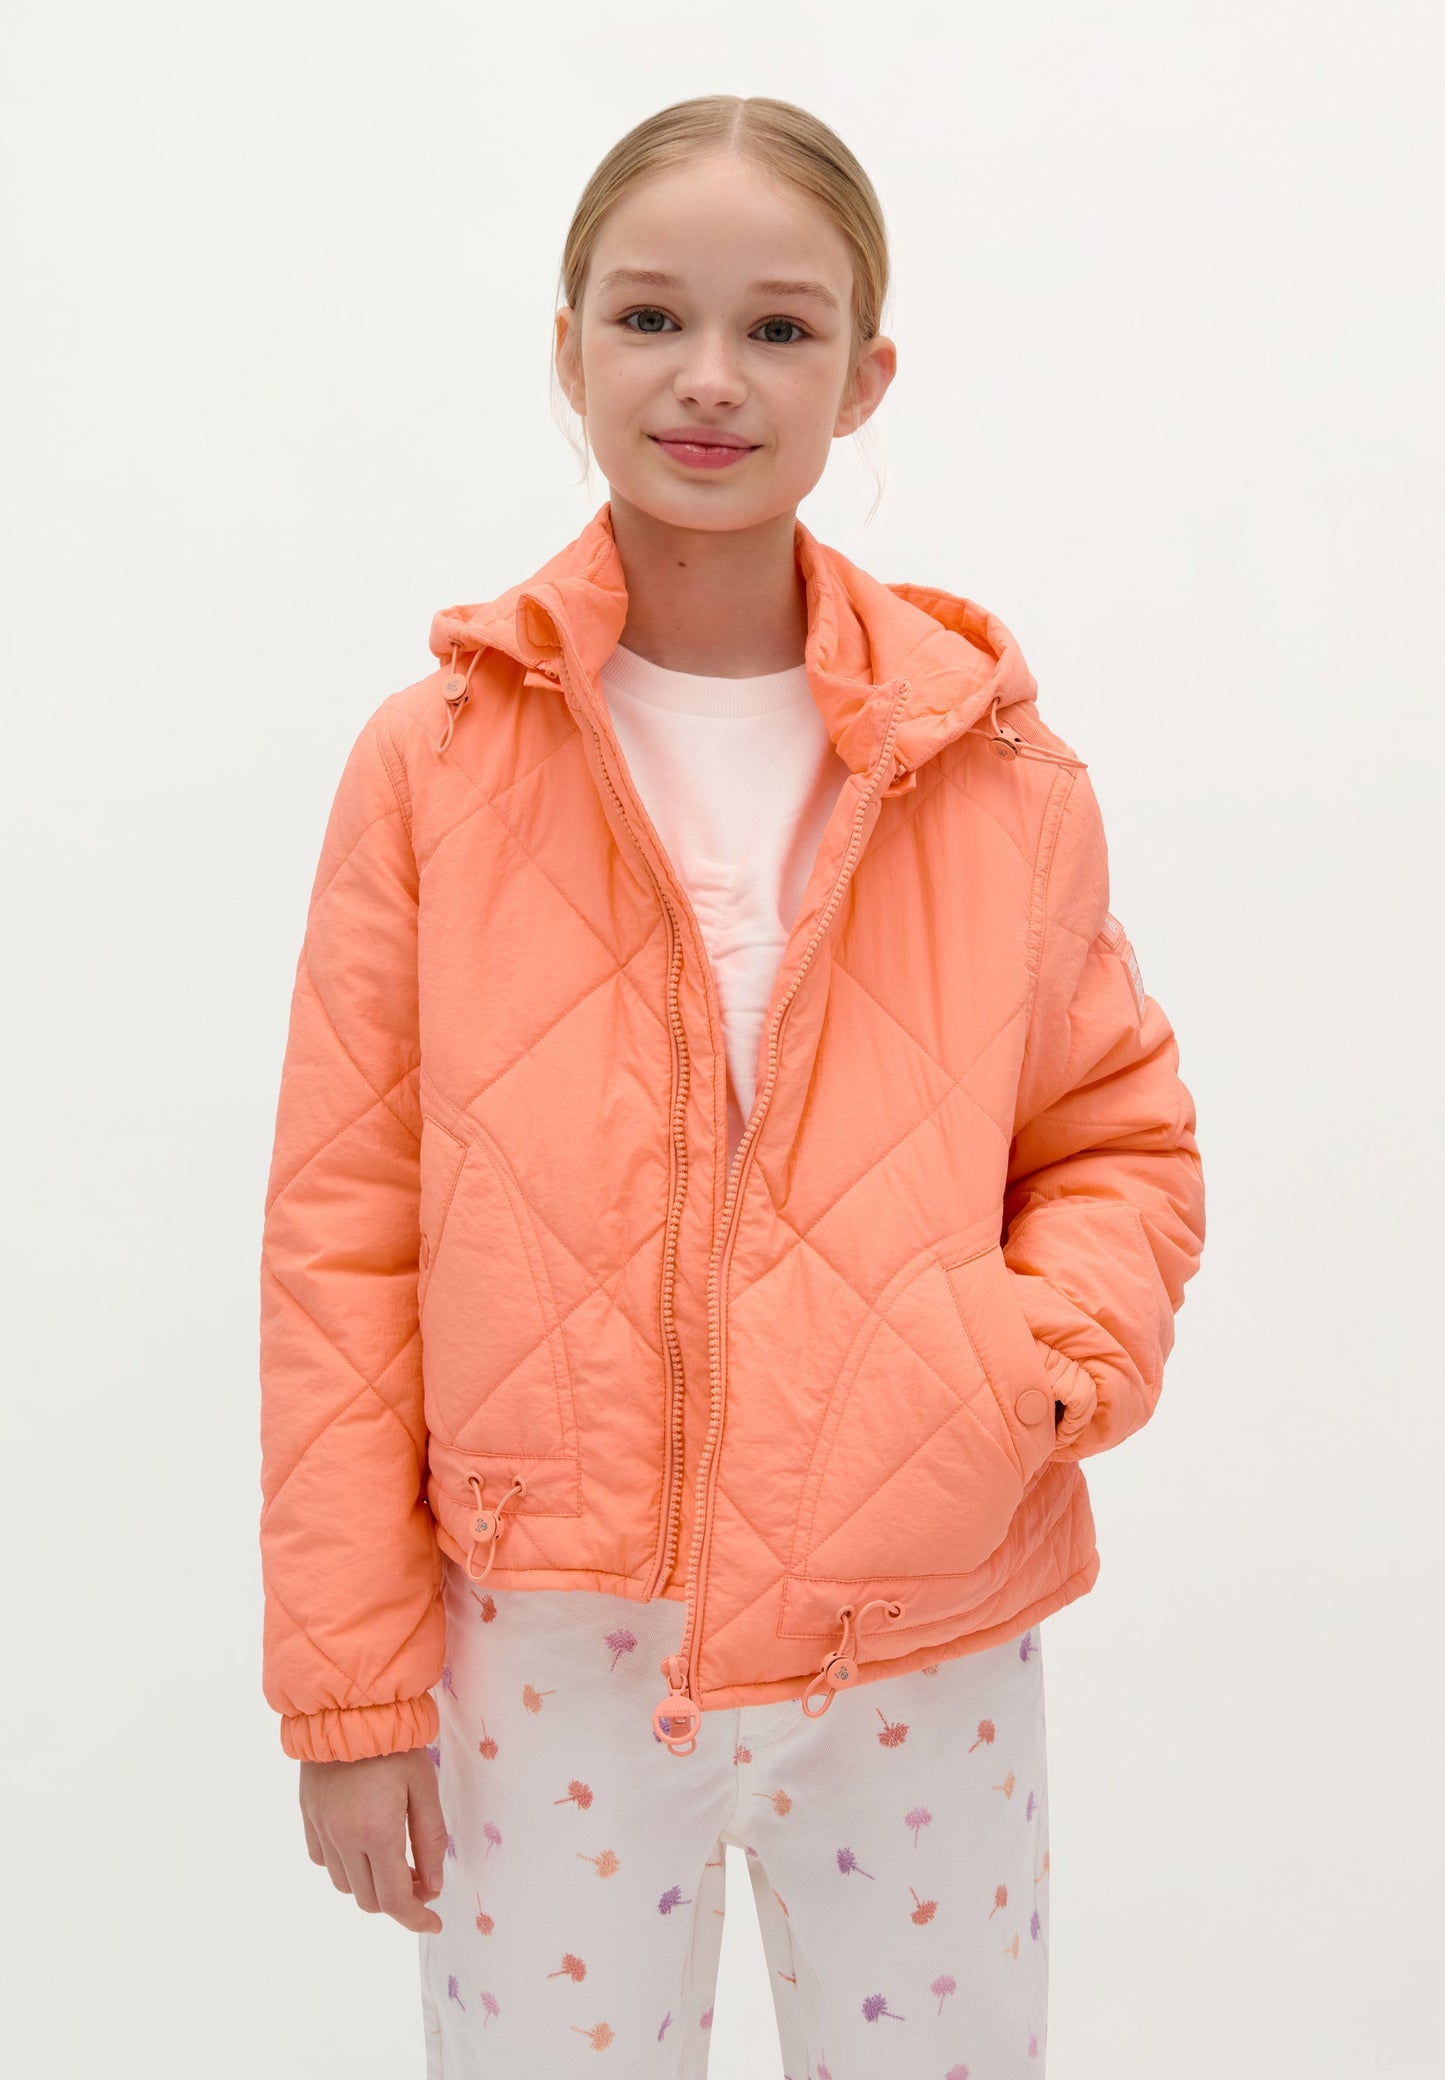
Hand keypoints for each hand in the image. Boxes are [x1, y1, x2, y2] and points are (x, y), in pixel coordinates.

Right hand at [299, 1746, 448, 1933]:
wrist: (347, 1709)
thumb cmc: (394, 1745)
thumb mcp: (424, 1787)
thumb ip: (431, 1840)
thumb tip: (432, 1887)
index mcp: (377, 1835)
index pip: (394, 1900)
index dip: (416, 1919)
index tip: (433, 1922)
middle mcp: (344, 1840)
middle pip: (369, 1899)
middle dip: (398, 1899)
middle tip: (420, 1877)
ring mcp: (321, 1830)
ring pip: (345, 1884)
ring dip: (370, 1884)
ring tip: (393, 1858)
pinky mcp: (308, 1817)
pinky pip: (323, 1860)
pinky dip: (344, 1865)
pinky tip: (361, 1844)